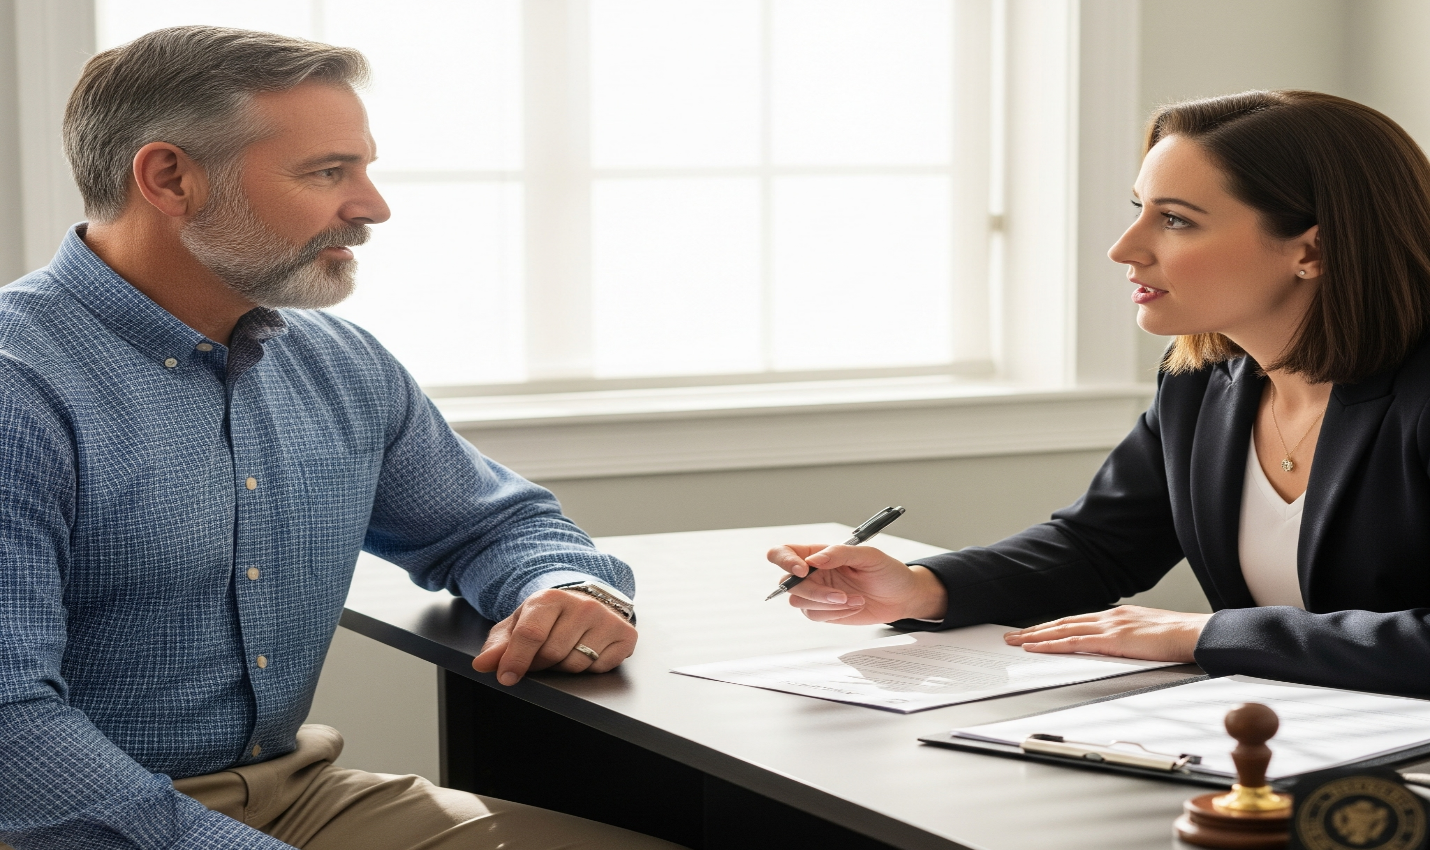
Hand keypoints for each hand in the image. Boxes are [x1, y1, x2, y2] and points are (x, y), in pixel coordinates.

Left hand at [471, 589, 636, 684]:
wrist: (587, 601)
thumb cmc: (549, 617)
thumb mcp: (519, 624)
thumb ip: (499, 646)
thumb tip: (482, 664)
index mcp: (550, 598)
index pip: (531, 635)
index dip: (516, 661)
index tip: (507, 677)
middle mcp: (582, 605)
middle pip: (552, 655)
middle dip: (540, 664)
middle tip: (540, 656)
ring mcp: (607, 619)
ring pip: (576, 665)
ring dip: (564, 667)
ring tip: (565, 649)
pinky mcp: (626, 635)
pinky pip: (600, 668)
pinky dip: (590, 668)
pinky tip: (587, 650)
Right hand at [765, 543, 947, 624]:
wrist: (902, 597)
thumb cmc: (887, 571)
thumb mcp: (869, 556)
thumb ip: (840, 553)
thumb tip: (815, 560)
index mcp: (817, 552)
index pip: (783, 552)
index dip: (785, 560)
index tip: (803, 570)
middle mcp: (812, 573)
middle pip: (788, 583)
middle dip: (814, 591)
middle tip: (841, 594)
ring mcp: (817, 593)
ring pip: (800, 602)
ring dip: (828, 604)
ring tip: (855, 599)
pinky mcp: (825, 612)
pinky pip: (815, 615)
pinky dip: (836, 613)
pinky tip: (855, 605)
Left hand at [1002, 605, 1210, 661]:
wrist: (1197, 634)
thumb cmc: (1181, 639)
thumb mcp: (1150, 636)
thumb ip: (1132, 640)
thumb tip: (1121, 651)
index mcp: (1119, 616)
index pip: (1078, 621)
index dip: (1055, 627)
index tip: (1037, 631)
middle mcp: (1110, 616)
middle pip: (1064, 622)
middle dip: (1037, 629)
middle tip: (1013, 636)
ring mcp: (1109, 626)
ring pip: (1062, 630)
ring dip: (1036, 636)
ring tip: (1016, 642)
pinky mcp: (1112, 639)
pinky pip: (1073, 642)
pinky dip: (1051, 644)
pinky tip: (1036, 648)